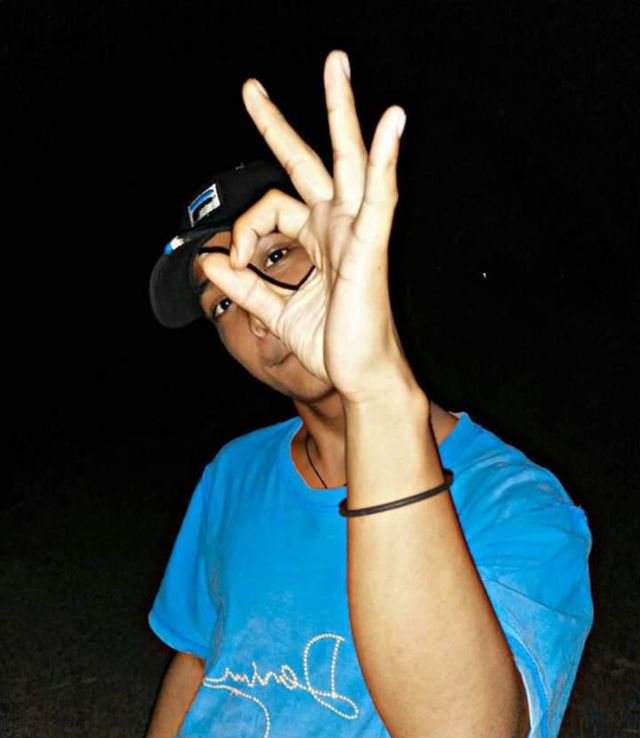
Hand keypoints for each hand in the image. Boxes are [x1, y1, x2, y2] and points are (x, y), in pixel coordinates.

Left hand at [201, 50, 416, 403]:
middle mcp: (338, 226)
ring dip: (343, 112)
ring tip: (336, 65)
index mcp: (318, 237)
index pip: (272, 204)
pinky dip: (386, 160)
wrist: (357, 378)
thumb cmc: (329, 343)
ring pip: (351, 160)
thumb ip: (243, 285)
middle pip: (314, 158)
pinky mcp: (371, 248)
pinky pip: (381, 196)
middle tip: (252, 86)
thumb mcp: (273, 311)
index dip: (244, 226)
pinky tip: (392, 124)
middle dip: (285, 120)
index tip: (232, 259)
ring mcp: (357, 232)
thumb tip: (207, 262)